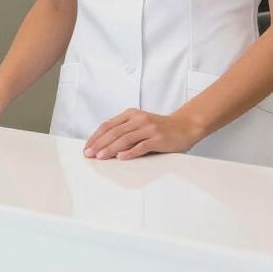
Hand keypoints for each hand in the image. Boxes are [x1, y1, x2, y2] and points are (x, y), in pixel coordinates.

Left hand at [83, 108, 202, 160]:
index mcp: (131, 114)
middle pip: (114, 132)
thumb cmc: (160, 128)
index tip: (87, 146)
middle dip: (99, 143)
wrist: (185, 126)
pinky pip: (141, 146)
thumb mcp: (140, 124)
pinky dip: (130, 152)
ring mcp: (148, 128)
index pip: (108, 125)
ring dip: (110, 148)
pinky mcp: (158, 138)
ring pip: (125, 138)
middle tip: (88, 154)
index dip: (96, 136)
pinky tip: (121, 157)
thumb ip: (125, 130)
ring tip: (100, 156)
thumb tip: (103, 145)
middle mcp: (138, 119)